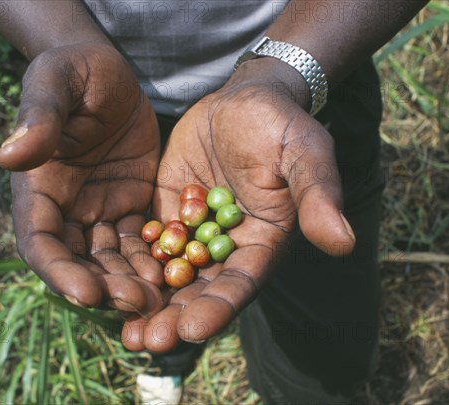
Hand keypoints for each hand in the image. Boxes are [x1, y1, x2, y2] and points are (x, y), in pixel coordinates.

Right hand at [2, 43, 164, 317]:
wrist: (109, 72)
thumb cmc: (73, 71)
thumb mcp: (54, 84)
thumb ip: (38, 117)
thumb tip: (9, 157)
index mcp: (38, 189)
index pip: (40, 242)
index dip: (59, 272)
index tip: (86, 294)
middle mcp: (65, 208)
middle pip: (79, 261)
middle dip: (104, 286)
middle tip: (138, 302)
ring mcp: (99, 209)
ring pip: (111, 258)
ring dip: (131, 281)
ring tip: (159, 297)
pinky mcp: (130, 204)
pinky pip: (141, 239)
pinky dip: (153, 260)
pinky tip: (174, 273)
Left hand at [121, 59, 356, 351]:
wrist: (244, 101)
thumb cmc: (281, 126)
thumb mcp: (304, 155)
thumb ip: (317, 196)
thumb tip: (343, 243)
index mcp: (261, 243)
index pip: (240, 284)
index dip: (218, 307)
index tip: (191, 329)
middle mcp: (226, 247)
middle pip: (199, 290)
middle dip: (173, 316)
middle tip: (143, 341)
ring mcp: (193, 232)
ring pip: (169, 273)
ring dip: (147, 301)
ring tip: (123, 329)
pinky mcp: (167, 211)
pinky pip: (147, 241)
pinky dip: (130, 262)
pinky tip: (105, 278)